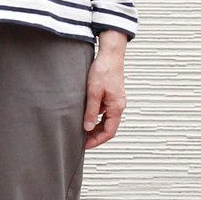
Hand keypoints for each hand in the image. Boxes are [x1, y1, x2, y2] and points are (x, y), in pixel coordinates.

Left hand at [83, 32, 127, 148]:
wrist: (110, 54)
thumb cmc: (103, 70)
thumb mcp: (93, 92)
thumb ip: (91, 111)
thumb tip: (87, 128)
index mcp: (116, 107)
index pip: (109, 132)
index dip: (97, 140)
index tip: (85, 145)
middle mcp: (118, 106)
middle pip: (109, 128)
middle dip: (96, 136)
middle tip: (81, 140)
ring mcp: (116, 101)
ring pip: (107, 120)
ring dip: (95, 127)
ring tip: (81, 130)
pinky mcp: (112, 96)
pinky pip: (105, 112)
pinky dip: (96, 117)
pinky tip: (85, 116)